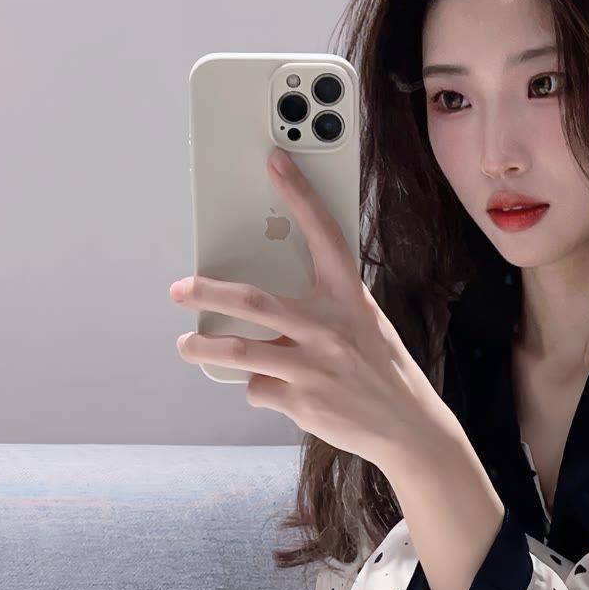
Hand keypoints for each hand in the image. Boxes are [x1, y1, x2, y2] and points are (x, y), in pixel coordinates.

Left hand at [169, 148, 441, 469]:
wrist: (408, 427)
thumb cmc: (382, 371)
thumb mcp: (364, 327)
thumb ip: (322, 311)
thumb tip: (264, 311)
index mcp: (349, 299)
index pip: (323, 236)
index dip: (300, 195)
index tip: (275, 162)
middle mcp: (329, 328)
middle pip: (254, 302)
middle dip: (207, 292)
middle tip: (180, 289)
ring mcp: (314, 367)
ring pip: (240, 351)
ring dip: (203, 348)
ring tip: (187, 346)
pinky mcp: (302, 401)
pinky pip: (259, 387)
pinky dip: (257, 387)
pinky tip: (272, 388)